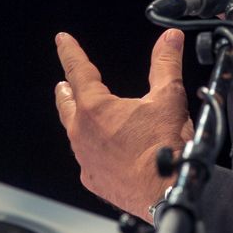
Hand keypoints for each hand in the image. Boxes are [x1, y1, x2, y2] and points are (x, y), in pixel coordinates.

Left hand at [54, 29, 193, 219]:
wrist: (167, 192)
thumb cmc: (165, 148)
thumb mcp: (168, 97)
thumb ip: (165, 64)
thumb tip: (170, 39)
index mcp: (95, 109)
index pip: (78, 70)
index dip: (70, 52)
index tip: (62, 40)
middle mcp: (82, 134)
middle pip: (67, 104)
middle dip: (66, 91)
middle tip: (63, 83)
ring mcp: (86, 159)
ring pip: (74, 133)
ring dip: (77, 119)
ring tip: (81, 114)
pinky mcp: (94, 180)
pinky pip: (87, 159)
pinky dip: (92, 149)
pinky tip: (102, 149)